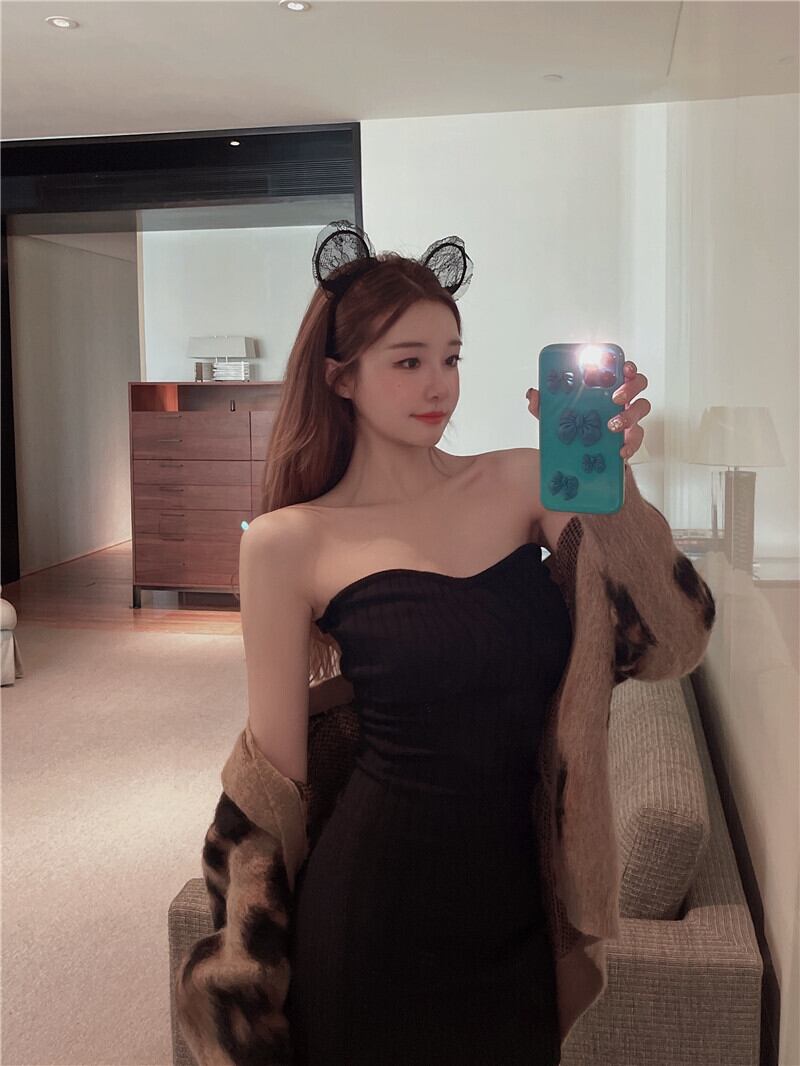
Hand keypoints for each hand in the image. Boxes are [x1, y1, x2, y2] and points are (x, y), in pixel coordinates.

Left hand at [525, 359, 650, 460]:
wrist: (581, 461)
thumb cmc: (574, 431)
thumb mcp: (556, 418)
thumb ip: (544, 405)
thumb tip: (532, 393)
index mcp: (606, 387)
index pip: (620, 369)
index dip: (624, 364)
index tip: (619, 365)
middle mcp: (622, 399)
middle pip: (638, 382)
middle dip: (630, 387)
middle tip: (615, 397)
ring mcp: (630, 418)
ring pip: (642, 407)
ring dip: (630, 414)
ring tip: (613, 425)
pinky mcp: (631, 439)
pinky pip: (637, 438)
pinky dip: (631, 444)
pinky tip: (620, 450)